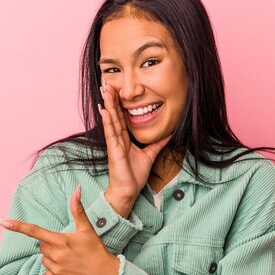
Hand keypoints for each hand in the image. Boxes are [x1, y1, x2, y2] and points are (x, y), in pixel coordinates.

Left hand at [0, 185, 119, 274]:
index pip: (34, 231)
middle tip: (68, 247)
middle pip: (41, 246)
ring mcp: (55, 270)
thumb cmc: (97, 250)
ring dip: (53, 257)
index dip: (16, 226)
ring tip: (71, 259)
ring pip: (44, 259)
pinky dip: (55, 270)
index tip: (1, 222)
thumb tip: (76, 190)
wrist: (106, 274)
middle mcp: (56, 255)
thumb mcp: (87, 229)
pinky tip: (69, 269)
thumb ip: (77, 210)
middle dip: (51, 244)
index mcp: (61, 240)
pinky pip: (48, 273)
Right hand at [98, 79, 171, 215]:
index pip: (121, 117)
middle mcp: (118, 139)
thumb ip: (157, 143)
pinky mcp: (114, 150)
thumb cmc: (134, 175)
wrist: (128, 191)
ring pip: (111, 120)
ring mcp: (114, 144)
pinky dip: (108, 121)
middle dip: (111, 99)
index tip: (117, 90)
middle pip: (114, 115)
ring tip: (105, 90)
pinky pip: (111, 133)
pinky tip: (104, 110)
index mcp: (124, 139)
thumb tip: (169, 134)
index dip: (119, 103)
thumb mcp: (150, 155)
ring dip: (108, 105)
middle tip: (107, 83)